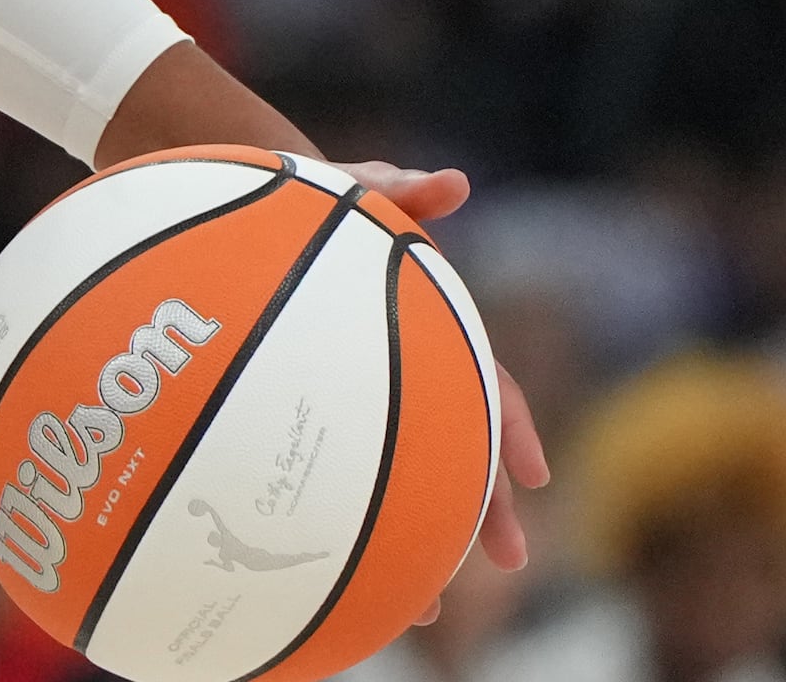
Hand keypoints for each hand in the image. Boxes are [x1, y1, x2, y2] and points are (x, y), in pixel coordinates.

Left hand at [343, 163, 550, 618]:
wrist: (250, 204)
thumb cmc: (313, 196)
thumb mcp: (353, 187)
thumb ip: (400, 187)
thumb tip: (452, 178)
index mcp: (433, 327)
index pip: (486, 383)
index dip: (512, 427)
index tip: (536, 476)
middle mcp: (408, 368)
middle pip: (458, 447)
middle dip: (484, 506)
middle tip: (505, 564)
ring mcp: (356, 390)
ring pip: (396, 474)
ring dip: (413, 535)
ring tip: (412, 606)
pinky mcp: (307, 405)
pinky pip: (324, 468)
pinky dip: (328, 513)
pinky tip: (312, 567)